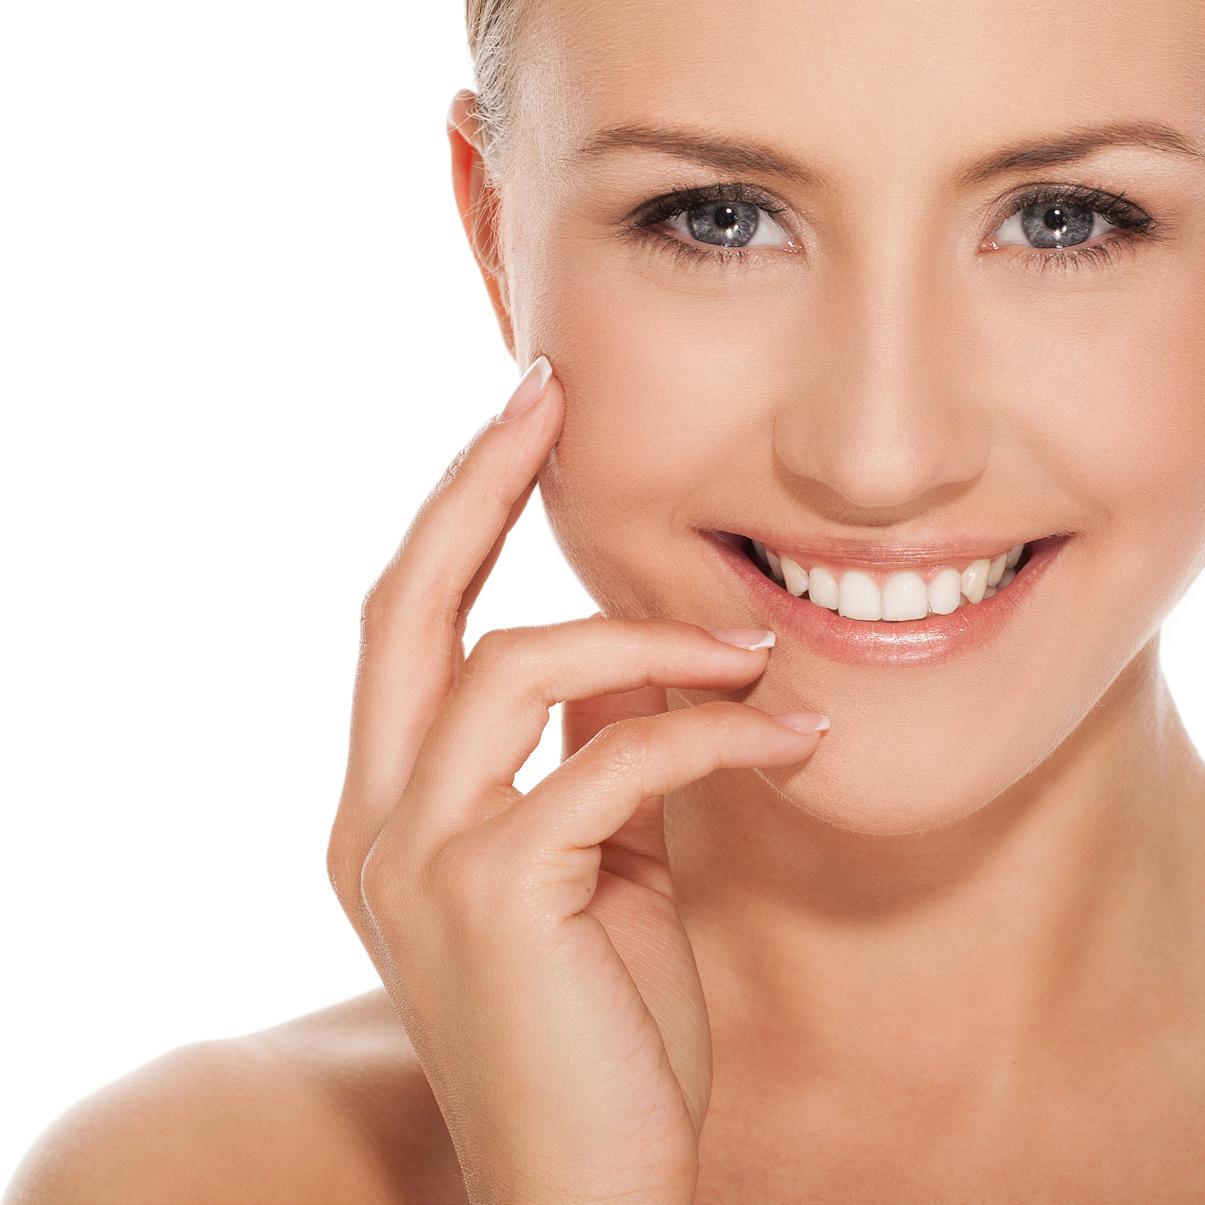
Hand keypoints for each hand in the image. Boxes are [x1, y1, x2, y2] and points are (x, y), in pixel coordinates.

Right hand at [325, 357, 828, 1204]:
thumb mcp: (594, 869)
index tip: (521, 421)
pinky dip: (707, 731)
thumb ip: (593, 760)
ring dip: (649, 640)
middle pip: (405, 603)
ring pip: (516, 666)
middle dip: (472, 485)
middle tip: (545, 396)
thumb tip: (637, 659)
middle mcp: (375, 820)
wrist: (590, 1188)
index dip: (456, 512)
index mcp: (391, 808)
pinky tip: (788, 735)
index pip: (409, 624)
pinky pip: (608, 760)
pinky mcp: (490, 896)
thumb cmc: (597, 1029)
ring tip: (752, 652)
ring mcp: (417, 857)